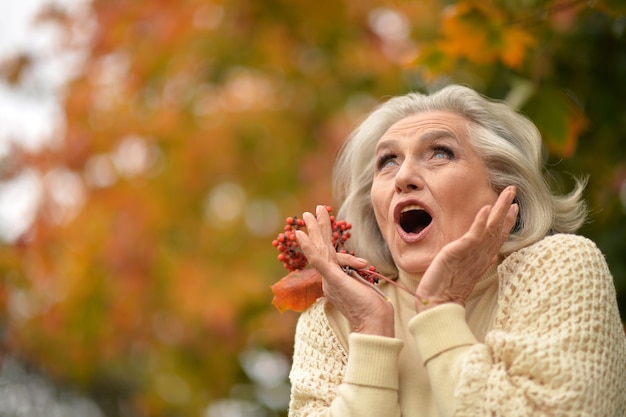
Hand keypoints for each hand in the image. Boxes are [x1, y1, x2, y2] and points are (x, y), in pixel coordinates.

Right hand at [296, 205, 394, 335]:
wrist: (374, 324)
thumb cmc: (374, 311)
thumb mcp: (365, 288)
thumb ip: (359, 278)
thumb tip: (362, 267)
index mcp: (334, 282)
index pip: (331, 256)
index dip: (326, 239)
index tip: (324, 224)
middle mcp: (328, 280)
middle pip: (321, 249)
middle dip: (315, 229)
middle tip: (308, 212)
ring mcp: (329, 279)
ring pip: (319, 250)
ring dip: (313, 230)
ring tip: (306, 214)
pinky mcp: (332, 279)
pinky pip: (318, 260)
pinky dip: (308, 246)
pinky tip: (300, 234)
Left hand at [415, 186, 518, 312]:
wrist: (437, 304)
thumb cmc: (447, 291)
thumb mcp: (465, 273)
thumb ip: (479, 262)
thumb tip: (492, 257)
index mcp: (482, 259)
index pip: (498, 237)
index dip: (506, 222)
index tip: (514, 208)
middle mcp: (481, 255)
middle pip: (498, 228)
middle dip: (506, 209)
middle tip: (513, 191)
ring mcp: (472, 254)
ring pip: (491, 228)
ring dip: (499, 209)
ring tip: (507, 193)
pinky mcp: (460, 252)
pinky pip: (474, 235)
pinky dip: (481, 222)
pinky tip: (486, 209)